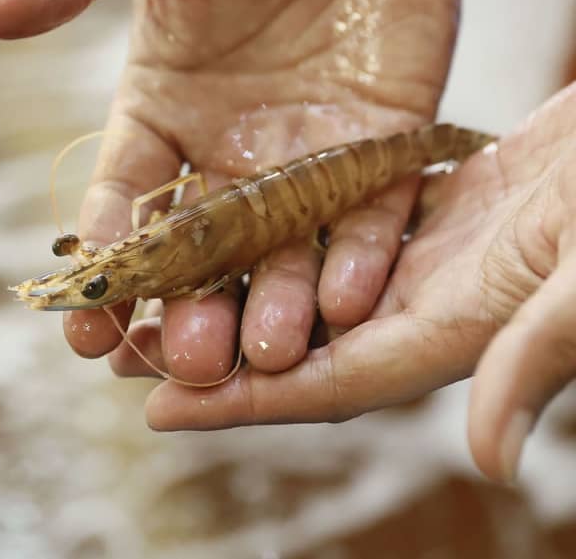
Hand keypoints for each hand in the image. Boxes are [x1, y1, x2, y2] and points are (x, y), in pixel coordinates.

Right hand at [0, 0, 460, 379]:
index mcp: (162, 117)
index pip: (123, 204)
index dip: (107, 263)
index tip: (87, 329)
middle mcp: (228, 156)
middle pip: (204, 254)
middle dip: (193, 311)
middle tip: (186, 362)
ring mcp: (304, 160)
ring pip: (285, 253)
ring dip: (275, 309)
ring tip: (267, 357)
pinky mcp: (378, 150)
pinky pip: (369, 217)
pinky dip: (359, 260)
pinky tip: (345, 302)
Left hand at [143, 83, 575, 483]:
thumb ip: (536, 356)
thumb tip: (490, 461)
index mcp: (450, 336)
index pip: (323, 387)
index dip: (241, 407)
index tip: (160, 411)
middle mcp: (421, 309)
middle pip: (299, 349)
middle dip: (221, 361)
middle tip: (140, 357)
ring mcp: (420, 263)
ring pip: (308, 294)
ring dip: (241, 299)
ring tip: (171, 298)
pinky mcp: (422, 216)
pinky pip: (333, 240)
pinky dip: (284, 242)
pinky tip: (238, 232)